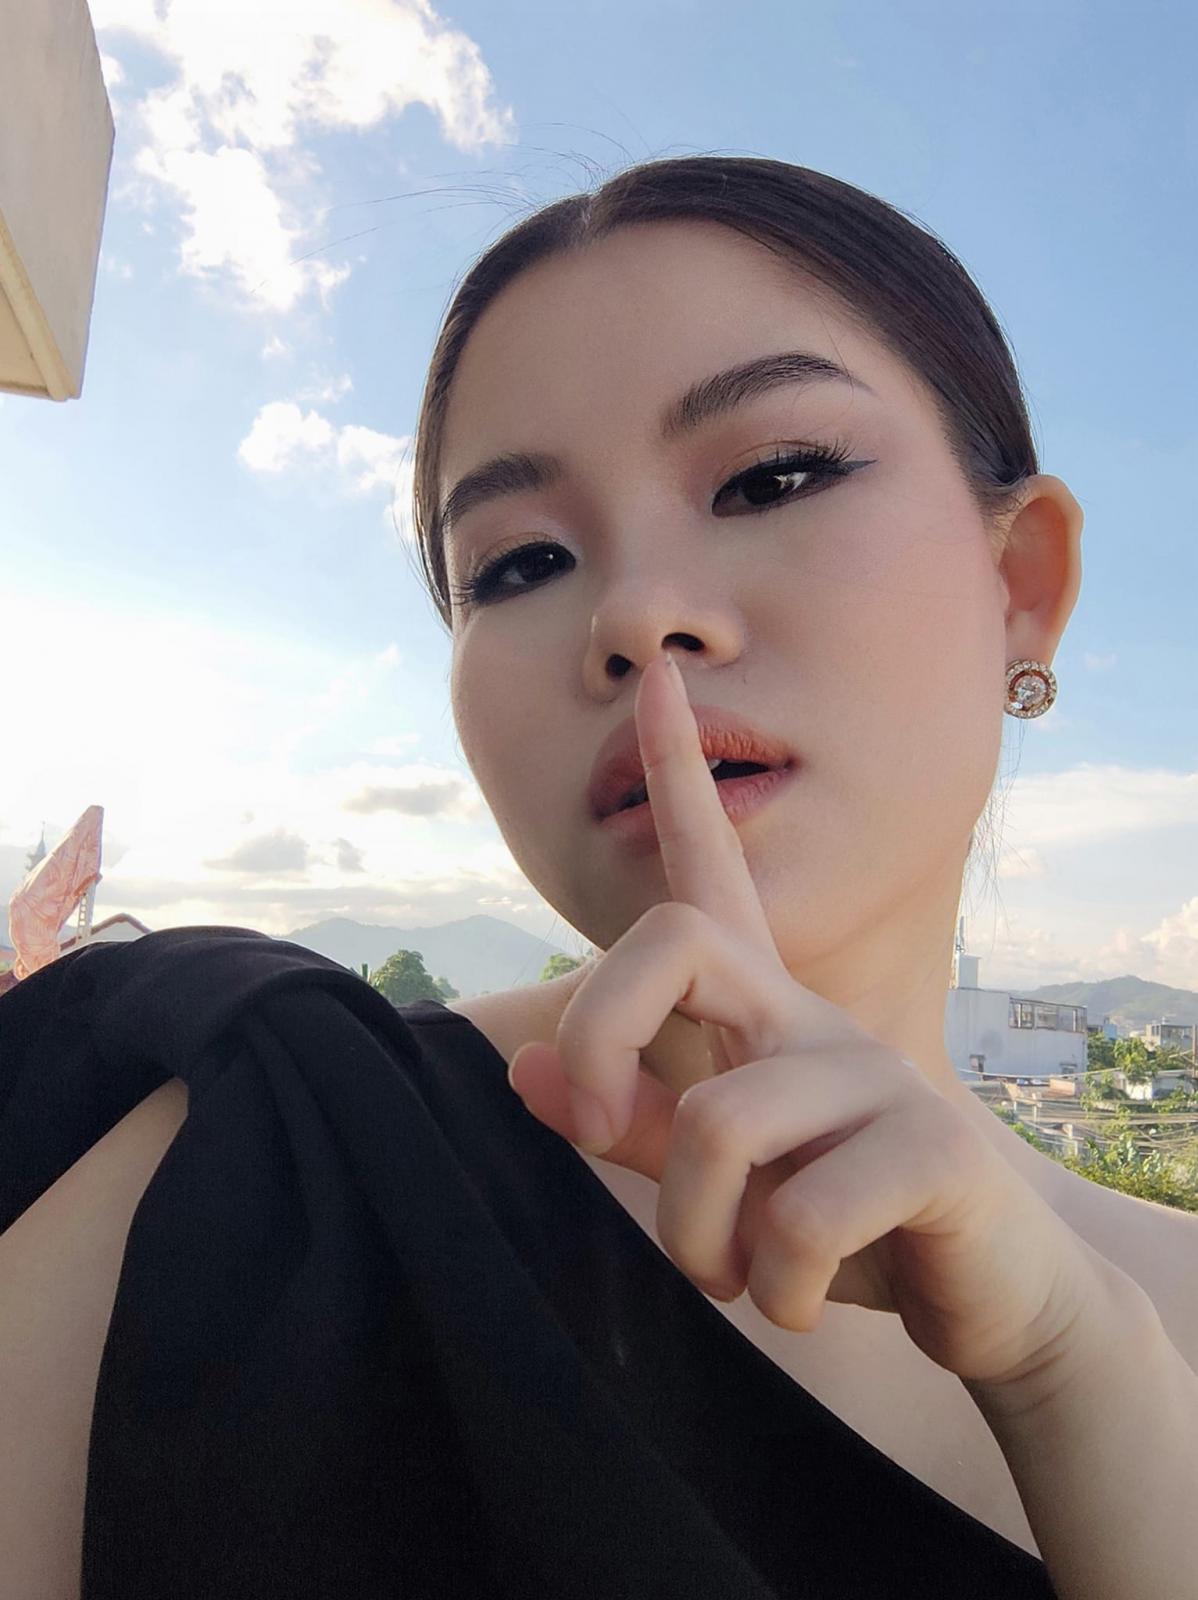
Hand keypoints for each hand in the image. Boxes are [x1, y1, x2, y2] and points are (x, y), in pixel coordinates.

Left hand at [507, 652, 1109, 1391]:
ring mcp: (874, 1075)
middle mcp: (812, 1015)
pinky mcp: (931, 1149)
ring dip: (700, 1239)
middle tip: (605, 1134)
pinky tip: (799, 1301)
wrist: (989, 1297)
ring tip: (734, 1277)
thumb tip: (521, 1067)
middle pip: (672, 941)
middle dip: (604, 1038)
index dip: (679, 774)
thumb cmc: (838, 1225)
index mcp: (760, 1009)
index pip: (711, 868)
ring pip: (719, 1126)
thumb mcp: (717, 1180)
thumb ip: (626, 1123)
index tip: (655, 678)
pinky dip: (775, 1286)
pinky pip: (804, 1216)